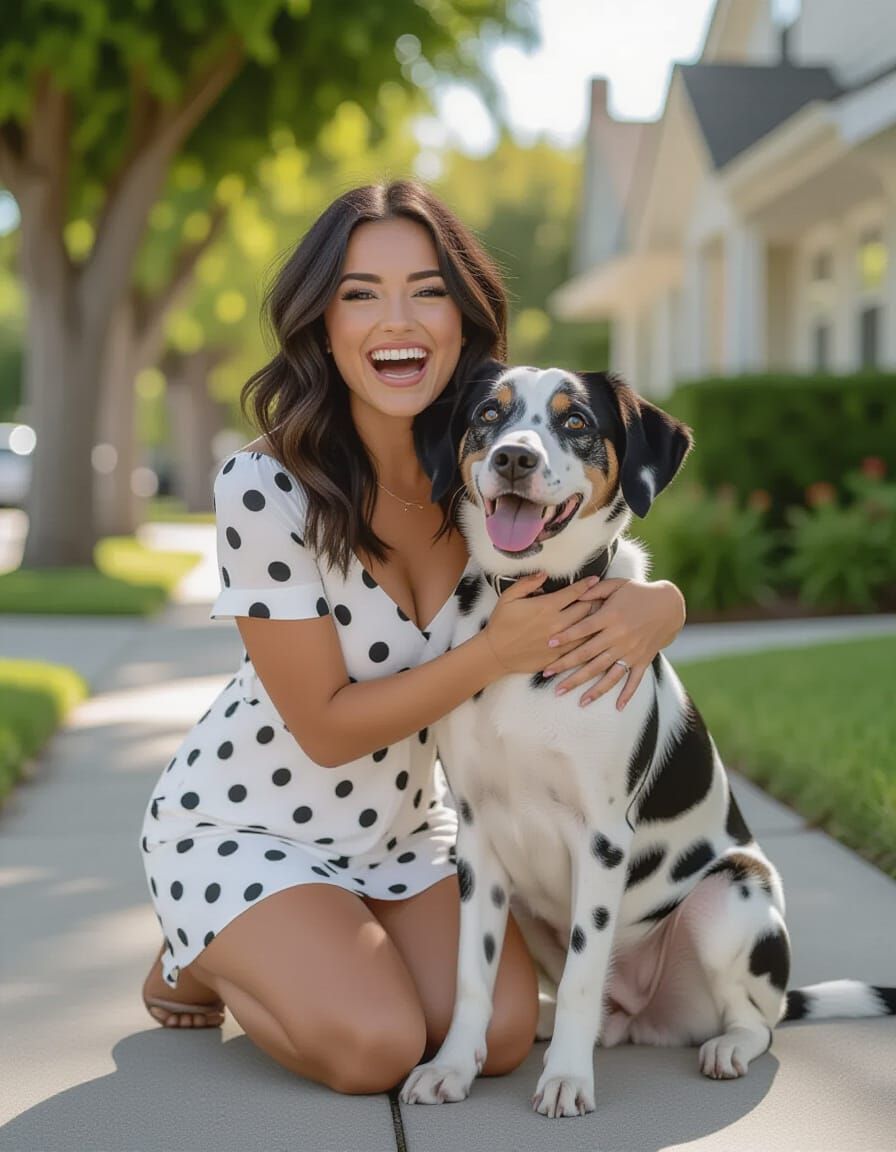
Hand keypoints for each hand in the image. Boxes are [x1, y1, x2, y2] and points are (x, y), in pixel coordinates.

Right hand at [483, 571, 600, 676]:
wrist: (495, 654)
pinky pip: (580, 647)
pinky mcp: (559, 656)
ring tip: (603, 615)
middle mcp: (557, 623)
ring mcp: (560, 641)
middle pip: (586, 609)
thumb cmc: (501, 624)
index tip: (595, 580)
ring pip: (587, 629)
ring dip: (596, 620)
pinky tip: (593, 636)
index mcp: (547, 606)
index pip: (574, 592)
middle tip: (602, 597)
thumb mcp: (508, 597)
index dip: (586, 585)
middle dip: (596, 601)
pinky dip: (588, 639)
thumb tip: (544, 573)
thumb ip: (527, 583)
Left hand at [542, 579, 685, 708]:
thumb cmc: (638, 592)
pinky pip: (634, 680)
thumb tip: (574, 594)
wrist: (670, 605)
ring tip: (576, 700)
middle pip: (588, 655)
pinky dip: (627, 694)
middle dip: (566, 666)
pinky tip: (618, 707)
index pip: (583, 629)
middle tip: (546, 675)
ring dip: (591, 689)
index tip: (548, 644)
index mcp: (611, 617)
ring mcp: (631, 651)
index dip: (566, 636)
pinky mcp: (642, 660)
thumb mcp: (617, 584)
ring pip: (607, 674)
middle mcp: (619, 637)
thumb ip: (595, 590)